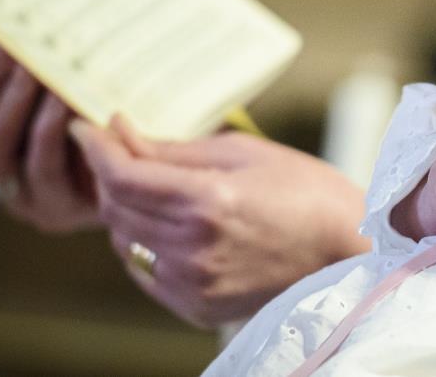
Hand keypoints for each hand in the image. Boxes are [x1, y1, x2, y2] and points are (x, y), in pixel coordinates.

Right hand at [0, 42, 97, 232]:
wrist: (145, 174)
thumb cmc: (99, 116)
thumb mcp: (65, 91)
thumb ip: (33, 69)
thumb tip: (17, 23)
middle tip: (5, 49)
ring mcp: (18, 196)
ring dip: (12, 109)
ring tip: (38, 74)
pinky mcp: (55, 210)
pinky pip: (45, 173)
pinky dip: (52, 135)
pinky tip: (67, 105)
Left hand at [70, 115, 368, 327]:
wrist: (348, 252)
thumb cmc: (308, 192)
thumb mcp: (245, 153)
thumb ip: (175, 149)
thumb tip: (122, 134)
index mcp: (207, 201)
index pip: (122, 175)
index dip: (97, 147)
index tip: (87, 127)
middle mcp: (193, 247)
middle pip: (116, 207)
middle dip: (113, 174)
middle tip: (124, 150)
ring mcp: (192, 283)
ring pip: (124, 241)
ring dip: (127, 211)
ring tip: (156, 189)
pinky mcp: (196, 307)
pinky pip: (144, 271)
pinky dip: (145, 245)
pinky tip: (171, 227)